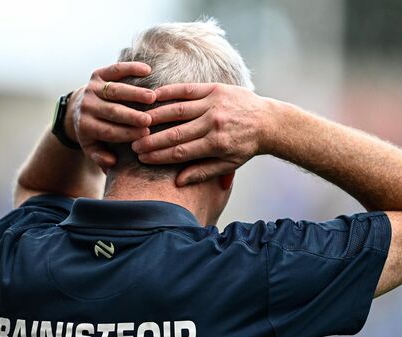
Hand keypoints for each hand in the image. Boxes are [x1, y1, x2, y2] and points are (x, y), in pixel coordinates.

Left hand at [65, 62, 155, 167]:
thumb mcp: (93, 148)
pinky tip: (147, 70)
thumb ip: (101, 157)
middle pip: (111, 111)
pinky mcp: (97, 75)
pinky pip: (115, 70)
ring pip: (114, 90)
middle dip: (130, 116)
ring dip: (134, 93)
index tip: (145, 135)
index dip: (126, 133)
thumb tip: (112, 163)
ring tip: (153, 97)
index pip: (108, 131)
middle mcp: (87, 106)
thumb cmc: (95, 133)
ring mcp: (92, 89)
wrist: (79, 109)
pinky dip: (131, 68)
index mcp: (86, 127)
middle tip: (149, 120)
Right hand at [131, 83, 274, 185]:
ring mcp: (214, 104)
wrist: (268, 121)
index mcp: (216, 144)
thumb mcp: (228, 164)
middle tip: (133, 144)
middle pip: (176, 133)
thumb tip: (178, 181)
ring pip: (178, 110)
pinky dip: (169, 92)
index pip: (181, 151)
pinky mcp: (215, 89)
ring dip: (156, 116)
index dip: (159, 156)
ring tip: (138, 122)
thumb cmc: (246, 146)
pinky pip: (187, 90)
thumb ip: (202, 172)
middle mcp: (213, 123)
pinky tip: (153, 96)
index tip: (143, 158)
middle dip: (152, 140)